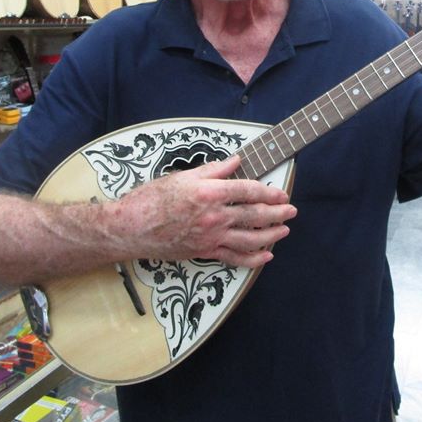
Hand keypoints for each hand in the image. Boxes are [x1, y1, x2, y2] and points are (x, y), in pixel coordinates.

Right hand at [114, 155, 296, 267]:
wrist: (130, 228)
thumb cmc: (151, 199)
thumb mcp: (182, 176)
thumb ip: (214, 170)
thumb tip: (236, 161)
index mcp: (210, 193)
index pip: (248, 190)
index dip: (269, 192)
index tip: (280, 193)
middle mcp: (214, 216)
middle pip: (255, 215)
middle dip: (278, 213)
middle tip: (291, 210)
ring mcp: (211, 237)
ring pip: (250, 238)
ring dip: (272, 235)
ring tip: (284, 230)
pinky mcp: (204, 253)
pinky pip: (235, 258)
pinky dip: (253, 259)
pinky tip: (266, 256)